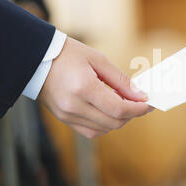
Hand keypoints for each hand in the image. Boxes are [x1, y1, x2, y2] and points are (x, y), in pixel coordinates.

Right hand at [38, 37, 152, 137]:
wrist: (35, 58)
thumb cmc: (67, 54)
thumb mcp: (98, 60)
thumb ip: (120, 80)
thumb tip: (139, 95)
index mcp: (83, 88)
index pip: (119, 108)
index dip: (139, 109)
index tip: (150, 103)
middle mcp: (74, 106)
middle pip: (114, 121)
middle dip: (132, 114)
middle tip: (140, 102)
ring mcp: (67, 115)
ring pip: (105, 129)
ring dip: (119, 119)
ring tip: (124, 104)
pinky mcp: (64, 119)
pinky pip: (91, 131)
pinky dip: (105, 124)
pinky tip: (109, 111)